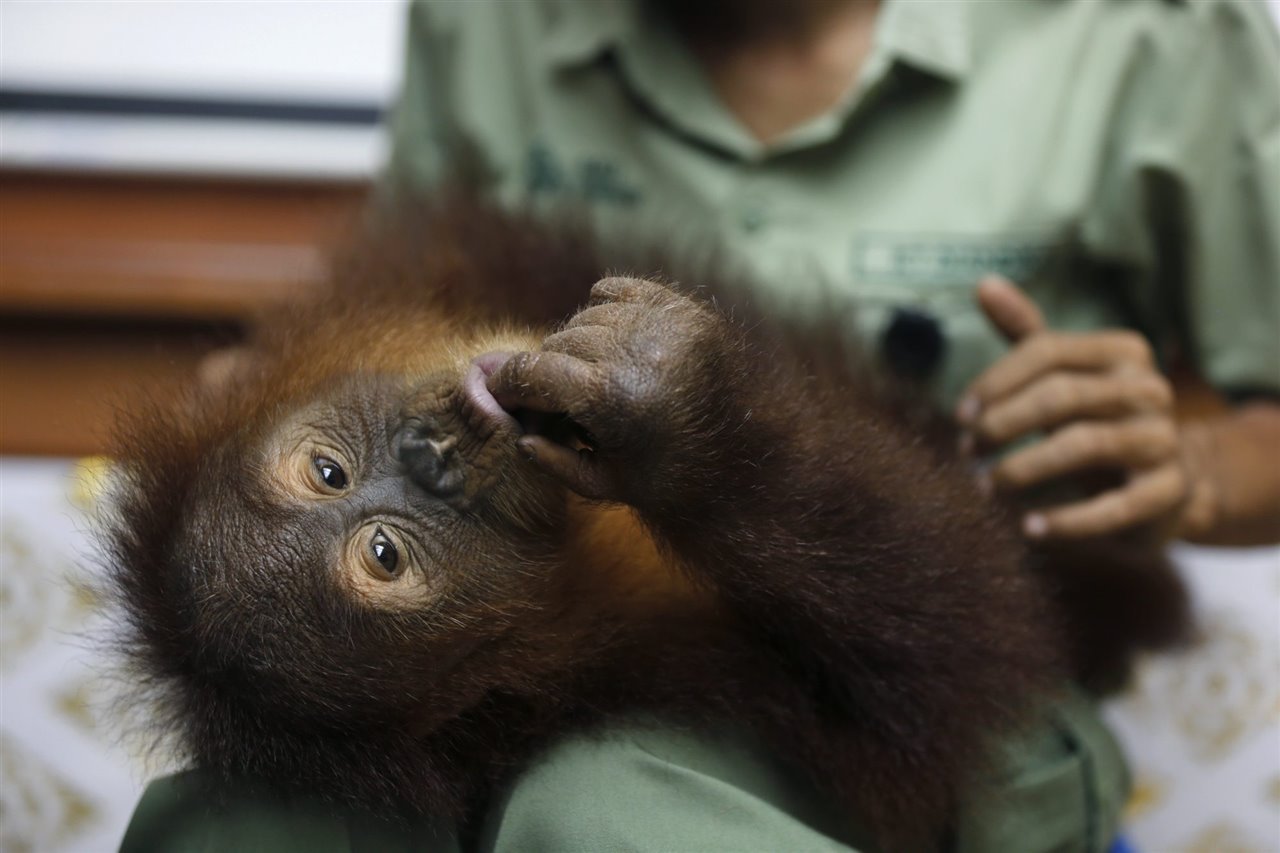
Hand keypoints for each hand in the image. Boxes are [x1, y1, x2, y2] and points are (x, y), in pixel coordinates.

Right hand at [488, 277, 727, 501]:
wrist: (751, 459)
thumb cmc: (675, 481)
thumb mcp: (608, 485)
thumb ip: (554, 461)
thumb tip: (518, 434)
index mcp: (613, 397)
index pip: (533, 371)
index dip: (509, 384)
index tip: (501, 393)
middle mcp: (638, 351)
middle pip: (558, 343)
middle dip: (546, 371)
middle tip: (553, 397)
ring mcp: (665, 325)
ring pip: (586, 316)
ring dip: (576, 343)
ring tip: (587, 374)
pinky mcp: (685, 310)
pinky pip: (618, 291)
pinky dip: (604, 310)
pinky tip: (608, 339)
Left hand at [957, 276, 1189, 540]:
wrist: (1168, 481)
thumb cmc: (1096, 419)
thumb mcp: (1064, 373)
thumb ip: (1026, 333)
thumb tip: (984, 284)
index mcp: (1121, 351)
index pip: (1045, 352)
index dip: (995, 382)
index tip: (960, 417)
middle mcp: (1149, 387)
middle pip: (1061, 394)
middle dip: (1003, 424)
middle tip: (966, 452)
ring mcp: (1163, 439)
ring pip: (1085, 444)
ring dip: (1024, 469)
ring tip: (986, 488)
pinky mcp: (1170, 491)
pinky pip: (1114, 507)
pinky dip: (1066, 521)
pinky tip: (1029, 529)